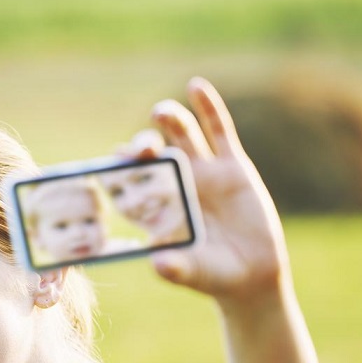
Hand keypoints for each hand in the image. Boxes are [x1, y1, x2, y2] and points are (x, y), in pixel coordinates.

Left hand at [128, 77, 290, 306]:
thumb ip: (175, 269)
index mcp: (156, 207)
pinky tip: (196, 87)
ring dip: (169, 120)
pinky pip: (219, 131)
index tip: (109, 163)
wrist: (252, 275)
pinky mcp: (231, 166)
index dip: (119, 171)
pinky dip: (208, 108)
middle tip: (142, 149)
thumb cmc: (213, 275)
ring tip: (160, 113)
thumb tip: (159, 264)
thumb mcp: (194, 272)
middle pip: (153, 155)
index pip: (131, 183)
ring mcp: (203, 172)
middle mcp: (176, 184)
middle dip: (144, 147)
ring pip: (182, 136)